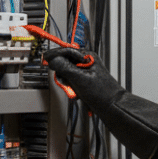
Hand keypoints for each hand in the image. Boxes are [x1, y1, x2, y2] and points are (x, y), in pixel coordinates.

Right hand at [42, 50, 157, 158]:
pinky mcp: (84, 83)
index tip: (45, 58)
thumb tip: (52, 59)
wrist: (112, 107)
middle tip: (68, 82)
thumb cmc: (102, 92)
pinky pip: (72, 83)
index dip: (55, 55)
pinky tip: (78, 95)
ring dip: (68, 84)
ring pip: (67, 75)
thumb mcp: (79, 78)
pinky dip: (72, 90)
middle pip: (65, 64)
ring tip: (76, 90)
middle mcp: (86, 63)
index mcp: (87, 57)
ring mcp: (85, 73)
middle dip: (64, 74)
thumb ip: (64, 67)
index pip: (66, 51)